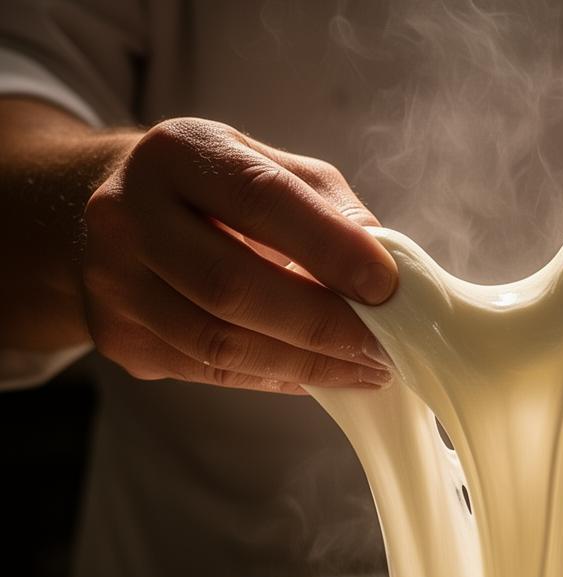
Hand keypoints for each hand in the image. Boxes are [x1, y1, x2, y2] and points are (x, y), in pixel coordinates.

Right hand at [82, 117, 395, 393]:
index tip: (387, 287)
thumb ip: (328, 209)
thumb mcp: (270, 169)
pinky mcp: (123, 339)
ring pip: (220, 344)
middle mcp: (128, 215)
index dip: (329, 248)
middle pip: (232, 286)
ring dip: (307, 365)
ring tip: (365, 370)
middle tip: (382, 348)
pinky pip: (211, 372)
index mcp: (176, 154)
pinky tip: (318, 375)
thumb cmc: (217, 194)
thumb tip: (386, 269)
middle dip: (322, 325)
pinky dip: (277, 377)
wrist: (119, 218)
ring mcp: (116, 283)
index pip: (260, 200)